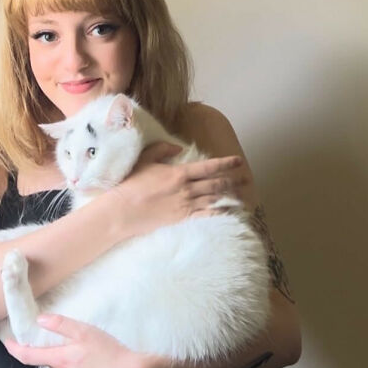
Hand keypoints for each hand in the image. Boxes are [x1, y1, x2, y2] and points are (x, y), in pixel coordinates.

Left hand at [2, 314, 144, 367]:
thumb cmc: (110, 352)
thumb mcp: (86, 331)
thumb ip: (61, 325)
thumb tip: (40, 320)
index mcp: (61, 360)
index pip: (28, 356)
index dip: (15, 349)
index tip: (8, 343)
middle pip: (51, 364)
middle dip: (57, 355)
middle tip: (77, 347)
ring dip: (69, 367)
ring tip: (90, 360)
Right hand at [108, 141, 247, 238]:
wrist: (122, 210)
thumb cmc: (131, 184)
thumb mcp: (145, 160)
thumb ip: (162, 150)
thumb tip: (177, 148)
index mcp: (179, 173)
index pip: (209, 166)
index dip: (226, 163)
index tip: (237, 161)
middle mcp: (186, 189)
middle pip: (216, 184)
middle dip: (233, 180)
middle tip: (245, 178)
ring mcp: (186, 205)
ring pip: (215, 199)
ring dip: (230, 196)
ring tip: (241, 195)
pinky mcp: (182, 219)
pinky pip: (207, 216)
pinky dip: (220, 214)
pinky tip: (229, 213)